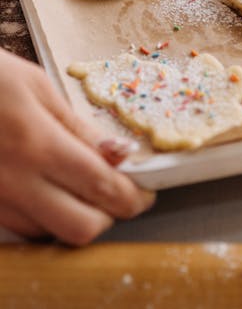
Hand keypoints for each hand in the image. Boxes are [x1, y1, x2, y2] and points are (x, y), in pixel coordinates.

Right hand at [0, 48, 154, 244]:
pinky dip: (44, 218)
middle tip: (119, 193)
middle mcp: (15, 181)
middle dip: (108, 216)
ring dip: (76, 217)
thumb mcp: (38, 87)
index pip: (101, 187)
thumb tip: (119, 153)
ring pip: (49, 234)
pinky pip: (21, 228)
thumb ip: (78, 126)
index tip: (146, 192)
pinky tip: (49, 191)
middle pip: (80, 228)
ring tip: (83, 187)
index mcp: (38, 144)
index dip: (132, 196)